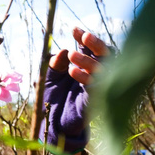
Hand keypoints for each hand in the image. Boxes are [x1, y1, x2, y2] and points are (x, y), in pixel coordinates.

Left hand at [43, 28, 109, 151]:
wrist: (53, 124)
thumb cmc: (53, 99)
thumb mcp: (50, 78)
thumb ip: (55, 65)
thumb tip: (63, 50)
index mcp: (84, 66)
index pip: (90, 49)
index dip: (84, 38)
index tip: (74, 29)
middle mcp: (95, 75)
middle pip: (105, 56)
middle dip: (95, 44)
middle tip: (84, 36)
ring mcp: (98, 88)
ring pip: (103, 70)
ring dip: (88, 60)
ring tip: (72, 55)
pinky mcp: (96, 101)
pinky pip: (95, 87)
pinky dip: (84, 77)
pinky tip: (72, 71)